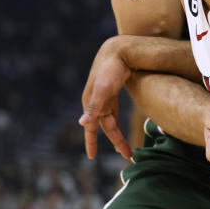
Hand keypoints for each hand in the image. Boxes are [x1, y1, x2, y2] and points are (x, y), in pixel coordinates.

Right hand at [79, 37, 132, 160]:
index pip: (91, 128)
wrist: (119, 51)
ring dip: (117, 134)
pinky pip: (113, 112)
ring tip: (126, 148)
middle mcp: (96, 102)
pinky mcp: (112, 93)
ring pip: (110, 121)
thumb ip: (94, 107)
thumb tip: (82, 124)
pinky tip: (117, 127)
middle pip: (106, 127)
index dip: (92, 142)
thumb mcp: (103, 89)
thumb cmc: (110, 69)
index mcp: (91, 103)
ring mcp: (104, 98)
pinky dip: (116, 121)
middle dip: (116, 141)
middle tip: (127, 155)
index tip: (92, 157)